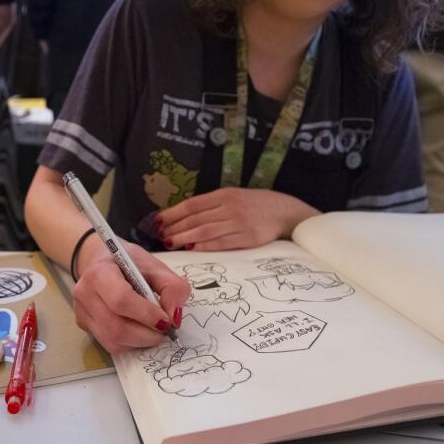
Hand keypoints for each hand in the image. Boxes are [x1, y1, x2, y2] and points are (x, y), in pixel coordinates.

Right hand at [72, 241, 190, 354]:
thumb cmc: (130, 264)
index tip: (167, 320)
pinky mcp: (83, 325)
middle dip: (147, 335)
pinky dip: (130, 344)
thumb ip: (172, 288)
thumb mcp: (156, 267)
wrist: (104, 262)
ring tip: (153, 331)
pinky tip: (138, 331)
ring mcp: (81, 311)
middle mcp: (85, 293)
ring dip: (140, 342)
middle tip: (164, 330)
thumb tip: (174, 318)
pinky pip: (109, 344)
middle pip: (116, 327)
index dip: (147, 314)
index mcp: (100, 272)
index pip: (121, 300)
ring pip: (113, 340)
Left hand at [156, 188, 318, 250]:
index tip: (158, 220)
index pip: (192, 204)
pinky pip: (221, 243)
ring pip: (205, 231)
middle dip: (175, 227)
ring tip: (170, 242)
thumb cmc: (255, 205)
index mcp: (224, 195)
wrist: (285, 212)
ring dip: (184, 237)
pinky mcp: (247, 238)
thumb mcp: (234, 197)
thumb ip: (212, 205)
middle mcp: (230, 207)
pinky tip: (191, 248)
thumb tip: (184, 216)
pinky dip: (204, 246)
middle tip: (160, 234)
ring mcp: (239, 223)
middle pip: (196, 218)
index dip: (173, 213)